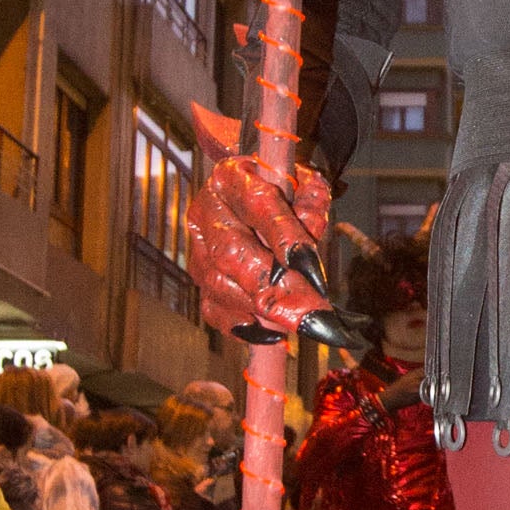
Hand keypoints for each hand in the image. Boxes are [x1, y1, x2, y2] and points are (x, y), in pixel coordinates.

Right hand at [184, 124, 335, 345]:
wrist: (247, 191)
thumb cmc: (281, 189)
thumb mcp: (302, 185)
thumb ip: (312, 203)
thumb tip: (310, 241)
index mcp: (232, 176)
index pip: (259, 205)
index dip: (284, 236)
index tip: (310, 264)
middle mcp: (207, 209)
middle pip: (232, 251)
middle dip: (272, 287)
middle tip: (309, 314)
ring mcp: (197, 245)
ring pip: (218, 281)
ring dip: (258, 308)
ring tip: (297, 322)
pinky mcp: (198, 275)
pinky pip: (211, 306)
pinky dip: (240, 325)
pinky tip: (270, 333)